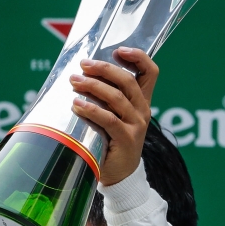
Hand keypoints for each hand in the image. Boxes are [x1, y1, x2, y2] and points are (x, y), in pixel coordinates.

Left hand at [69, 48, 158, 185]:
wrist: (119, 175)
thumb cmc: (110, 141)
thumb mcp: (112, 115)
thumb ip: (104, 98)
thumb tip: (79, 75)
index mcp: (141, 101)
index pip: (150, 72)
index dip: (138, 57)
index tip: (119, 50)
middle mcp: (142, 110)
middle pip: (127, 80)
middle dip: (103, 69)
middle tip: (83, 65)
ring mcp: (136, 125)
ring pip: (117, 97)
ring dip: (92, 86)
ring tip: (74, 82)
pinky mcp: (127, 139)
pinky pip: (109, 119)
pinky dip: (91, 109)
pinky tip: (77, 104)